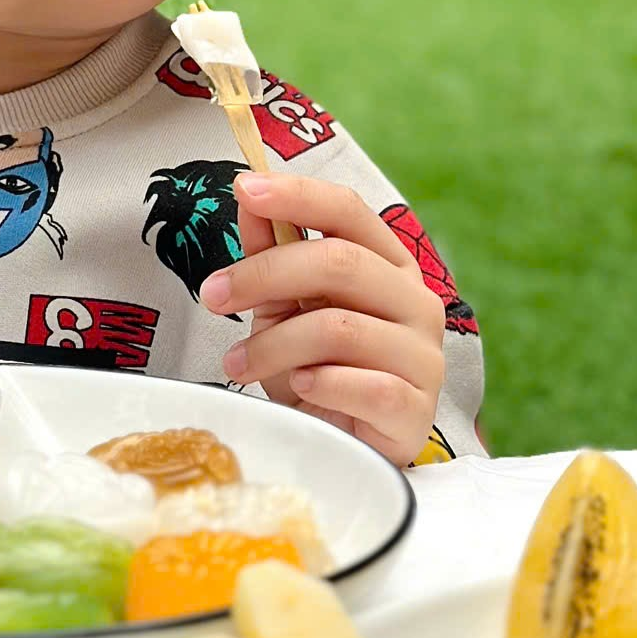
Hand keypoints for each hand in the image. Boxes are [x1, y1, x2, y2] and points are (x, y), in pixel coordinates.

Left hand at [200, 173, 445, 465]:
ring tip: (238, 362)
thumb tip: (249, 196)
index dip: (298, 194)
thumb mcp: (284, 308)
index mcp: (388, 264)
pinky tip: (298, 388)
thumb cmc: (317, 370)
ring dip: (273, 344)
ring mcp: (424, 356)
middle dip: (264, 274)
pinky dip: (317, 385)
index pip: (349, 211)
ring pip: (339, 328)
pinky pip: (363, 386)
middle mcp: (416, 301)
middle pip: (339, 263)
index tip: (244, 188)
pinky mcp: (417, 408)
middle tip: (212, 296)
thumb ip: (272, 254)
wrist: (343, 449)